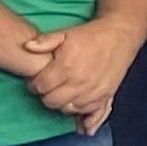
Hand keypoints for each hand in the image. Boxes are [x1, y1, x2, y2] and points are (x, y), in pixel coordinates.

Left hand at [23, 18, 141, 129]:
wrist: (119, 36)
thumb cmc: (91, 35)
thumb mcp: (65, 34)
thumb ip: (44, 41)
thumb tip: (26, 46)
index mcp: (66, 67)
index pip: (41, 87)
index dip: (35, 84)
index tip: (37, 81)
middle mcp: (79, 82)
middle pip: (52, 102)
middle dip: (47, 96)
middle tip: (49, 88)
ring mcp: (93, 91)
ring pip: (69, 109)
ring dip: (63, 104)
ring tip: (63, 94)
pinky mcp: (106, 95)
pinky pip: (90, 112)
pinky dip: (82, 112)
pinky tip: (78, 107)